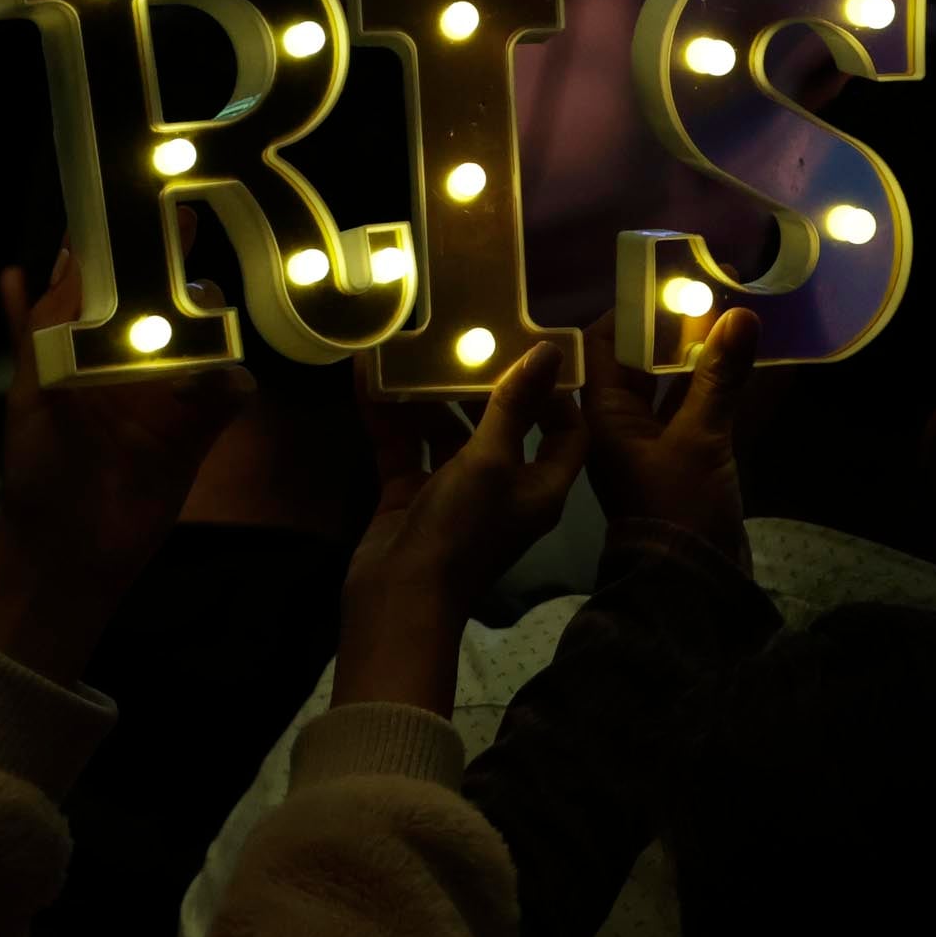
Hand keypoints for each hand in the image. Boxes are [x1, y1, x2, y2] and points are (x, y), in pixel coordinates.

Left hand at [0, 251, 252, 684]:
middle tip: (192, 226)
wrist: (66, 554)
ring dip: (205, 319)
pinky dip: (234, 380)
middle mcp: (128, 359)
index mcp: (82, 344)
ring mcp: (167, 393)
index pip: (107, 278)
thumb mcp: (32, 391)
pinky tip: (234, 373)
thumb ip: (46, 328)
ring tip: (201, 307)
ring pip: (203, 336)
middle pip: (164, 297)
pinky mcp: (198, 430)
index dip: (125, 240)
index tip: (144, 195)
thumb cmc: (38, 469)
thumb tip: (51, 258)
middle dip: (176, 265)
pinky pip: (229, 392)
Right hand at [335, 343, 587, 712]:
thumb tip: (551, 352)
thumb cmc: (463, 530)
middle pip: (501, 426)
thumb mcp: (491, 460)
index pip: (568, 434)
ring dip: (428, 395)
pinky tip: (367, 376)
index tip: (536, 356)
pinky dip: (389, 416)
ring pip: (446, 432)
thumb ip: (513, 405)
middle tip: (465, 338)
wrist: (399, 598)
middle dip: (481, 385)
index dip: (560, 396)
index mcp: (540, 486)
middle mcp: (502, 488)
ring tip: (412, 348)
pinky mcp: (410, 496)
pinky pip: (403, 446)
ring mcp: (454, 493)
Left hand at [579, 306, 757, 562]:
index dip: (629, 312)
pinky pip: (697, 412)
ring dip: (701, 356)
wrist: (694, 582)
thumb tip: (740, 314)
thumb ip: (719, 377)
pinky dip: (719, 388)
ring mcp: (654, 445)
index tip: (664, 280)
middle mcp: (622, 426)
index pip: (602, 346)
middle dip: (674, 328)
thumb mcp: (700, 438)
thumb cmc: (678, 508)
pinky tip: (749, 362)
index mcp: (603, 417)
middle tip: (712, 289)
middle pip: (642, 361)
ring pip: (673, 386)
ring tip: (736, 315)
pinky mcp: (684, 462)